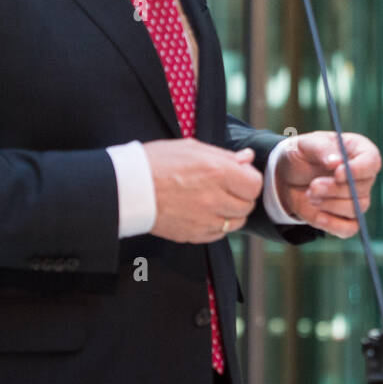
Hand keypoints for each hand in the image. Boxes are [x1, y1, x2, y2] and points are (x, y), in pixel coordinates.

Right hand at [144, 138, 263, 241]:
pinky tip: (204, 213)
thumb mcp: (192, 148)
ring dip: (231, 213)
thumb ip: (224, 156)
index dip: (249, 179)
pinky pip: (218, 235)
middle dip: (241, 196)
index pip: (255, 184)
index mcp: (217, 172)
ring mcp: (204, 220)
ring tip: (214, 201)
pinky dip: (216, 226)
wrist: (127, 188)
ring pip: (236, 223)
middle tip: (227, 188)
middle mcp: (214, 198)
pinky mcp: (193, 235)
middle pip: (247, 205)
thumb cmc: (156, 163)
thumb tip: (246, 158)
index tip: (240, 176)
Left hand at [276, 131, 381, 238]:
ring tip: (310, 194)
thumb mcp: (306, 144)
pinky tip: (317, 215)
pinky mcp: (346, 218)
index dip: (358, 170)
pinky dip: (332, 224)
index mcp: (359, 151)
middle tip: (313, 186)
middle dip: (335, 190)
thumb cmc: (302, 154)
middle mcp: (363, 176)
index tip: (337, 173)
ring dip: (329, 204)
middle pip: (362, 189)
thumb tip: (337, 162)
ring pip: (356, 209)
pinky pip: (350, 228)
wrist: (287, 177)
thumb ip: (322, 149)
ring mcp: (357, 198)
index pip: (372, 162)